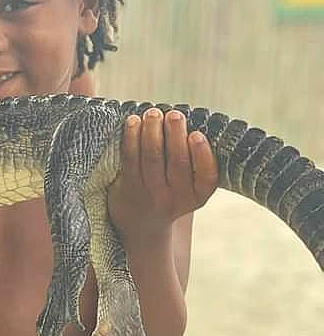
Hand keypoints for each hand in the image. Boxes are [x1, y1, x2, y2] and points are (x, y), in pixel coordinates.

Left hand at [107, 108, 218, 245]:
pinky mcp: (129, 188)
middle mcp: (176, 198)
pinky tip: (133, 122)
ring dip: (152, 131)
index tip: (197, 134)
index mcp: (198, 195)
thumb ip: (193, 160)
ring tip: (153, 113)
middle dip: (175, 134)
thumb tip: (187, 119)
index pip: (206, 176)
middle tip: (174, 115)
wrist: (141, 222)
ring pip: (152, 157)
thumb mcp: (189, 185)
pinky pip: (130, 158)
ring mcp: (151, 194)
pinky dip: (131, 137)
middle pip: (177, 162)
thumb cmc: (169, 191)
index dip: (202, 155)